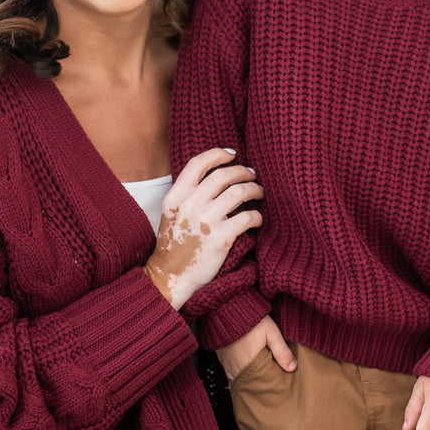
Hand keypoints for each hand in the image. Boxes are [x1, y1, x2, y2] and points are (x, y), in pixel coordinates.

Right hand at [145, 148, 262, 308]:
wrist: (171, 276)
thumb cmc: (175, 244)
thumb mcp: (173, 212)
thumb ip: (189, 193)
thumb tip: (218, 175)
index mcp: (176, 195)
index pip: (198, 163)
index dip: (218, 154)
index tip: (233, 154)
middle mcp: (190, 204)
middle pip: (224, 175)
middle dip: (243, 171)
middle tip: (252, 174)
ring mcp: (206, 221)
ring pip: (240, 192)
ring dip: (254, 189)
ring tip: (259, 192)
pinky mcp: (221, 238)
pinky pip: (248, 218)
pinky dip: (257, 216)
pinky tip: (257, 218)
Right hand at [216, 316, 295, 380]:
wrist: (226, 307)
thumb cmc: (251, 319)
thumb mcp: (271, 332)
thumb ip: (282, 351)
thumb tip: (292, 368)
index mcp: (248, 364)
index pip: (261, 382)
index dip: (270, 383)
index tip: (279, 382)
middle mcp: (234, 368)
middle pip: (250, 383)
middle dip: (260, 382)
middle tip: (272, 380)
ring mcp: (225, 364)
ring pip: (240, 378)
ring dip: (250, 377)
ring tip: (261, 374)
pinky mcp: (220, 358)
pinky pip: (231, 372)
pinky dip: (240, 372)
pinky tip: (248, 367)